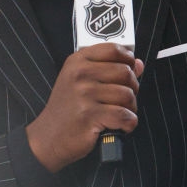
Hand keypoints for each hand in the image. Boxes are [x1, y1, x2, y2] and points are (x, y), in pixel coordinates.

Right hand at [26, 43, 143, 171]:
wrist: (48, 137)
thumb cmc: (67, 110)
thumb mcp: (80, 82)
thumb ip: (109, 69)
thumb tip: (137, 64)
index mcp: (77, 62)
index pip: (113, 49)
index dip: (128, 59)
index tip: (130, 69)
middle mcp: (80, 75)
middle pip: (125, 72)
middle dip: (132, 87)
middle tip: (124, 99)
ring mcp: (84, 95)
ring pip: (127, 95)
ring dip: (130, 108)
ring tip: (119, 113)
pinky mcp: (90, 115)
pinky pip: (124, 115)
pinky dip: (128, 123)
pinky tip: (120, 125)